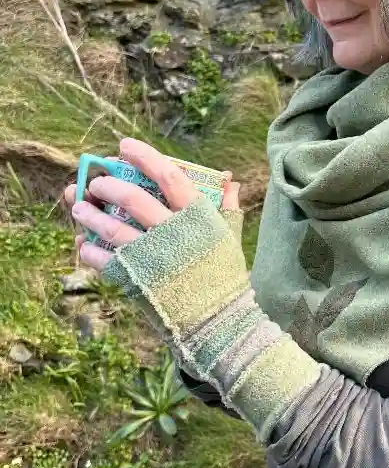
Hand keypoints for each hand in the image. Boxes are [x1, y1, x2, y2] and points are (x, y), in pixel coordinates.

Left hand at [65, 138, 238, 271]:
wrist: (217, 320)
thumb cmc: (223, 274)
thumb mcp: (229, 236)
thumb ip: (227, 205)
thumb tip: (229, 178)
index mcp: (198, 215)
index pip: (168, 175)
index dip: (144, 156)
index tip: (124, 146)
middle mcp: (173, 231)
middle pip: (132, 197)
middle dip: (107, 185)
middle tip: (96, 183)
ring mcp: (152, 256)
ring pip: (111, 227)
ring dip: (89, 215)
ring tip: (79, 207)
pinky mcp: (136, 279)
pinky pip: (104, 260)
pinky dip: (90, 250)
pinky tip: (84, 244)